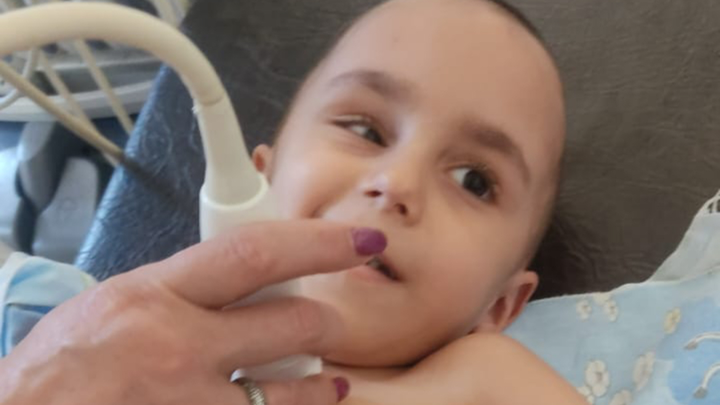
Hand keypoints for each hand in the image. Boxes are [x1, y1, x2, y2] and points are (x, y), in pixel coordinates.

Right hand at [0, 220, 385, 404]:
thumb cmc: (60, 366)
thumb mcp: (118, 301)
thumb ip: (183, 287)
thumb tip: (243, 271)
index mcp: (158, 295)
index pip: (256, 252)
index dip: (318, 241)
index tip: (359, 239)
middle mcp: (180, 347)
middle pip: (291, 323)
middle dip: (324, 321)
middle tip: (330, 319)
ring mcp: (189, 402)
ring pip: (288, 391)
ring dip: (315, 383)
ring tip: (324, 379)